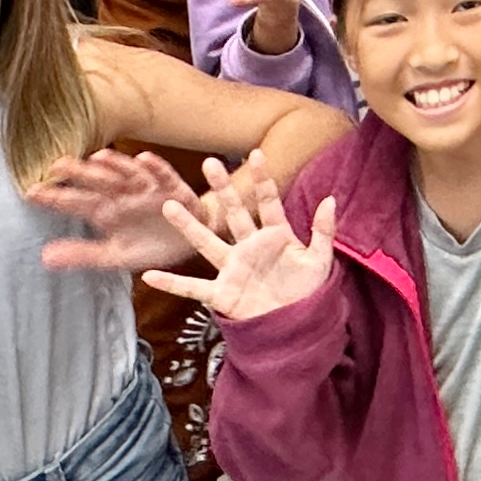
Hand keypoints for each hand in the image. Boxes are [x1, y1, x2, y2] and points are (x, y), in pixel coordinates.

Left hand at [31, 149, 202, 273]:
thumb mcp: (114, 255)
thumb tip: (43, 258)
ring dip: (116, 164)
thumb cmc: (149, 243)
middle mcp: (122, 195)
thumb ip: (82, 254)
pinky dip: (155, 167)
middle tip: (57, 165)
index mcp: (104, 211)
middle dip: (80, 174)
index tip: (31, 192)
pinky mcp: (172, 188)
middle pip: (98, 182)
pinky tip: (145, 159)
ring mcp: (147, 189)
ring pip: (128, 174)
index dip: (54, 197)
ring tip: (99, 157)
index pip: (75, 202)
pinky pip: (163, 175)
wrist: (191, 237)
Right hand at [144, 155, 336, 320]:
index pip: (268, 202)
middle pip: (233, 214)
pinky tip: (150, 275)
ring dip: (189, 226)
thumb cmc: (309, 291)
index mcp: (275, 236)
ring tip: (170, 205)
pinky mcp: (222, 294)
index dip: (263, 180)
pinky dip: (172, 283)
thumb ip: (324, 231)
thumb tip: (331, 199)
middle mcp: (249, 248)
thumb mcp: (320, 260)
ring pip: (207, 243)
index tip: (256, 153)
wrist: (297, 326)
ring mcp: (233, 269)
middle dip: (223, 190)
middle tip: (209, 163)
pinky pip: (193, 288)